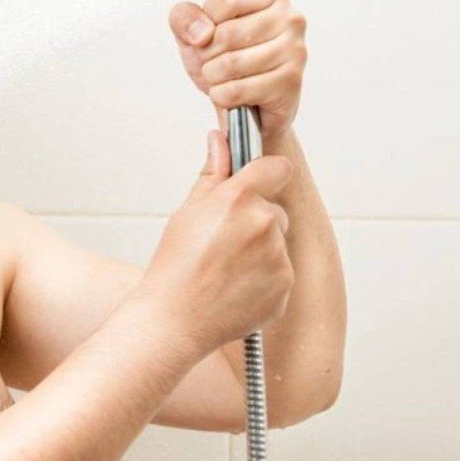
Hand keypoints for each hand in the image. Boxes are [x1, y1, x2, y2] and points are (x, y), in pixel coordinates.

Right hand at [132, 129, 295, 352]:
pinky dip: (263, 277)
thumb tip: (219, 140)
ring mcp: (278, 256)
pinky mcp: (285, 285)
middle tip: (223, 240)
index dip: (265, 174)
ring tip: (225, 267)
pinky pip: (280, 270)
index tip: (254, 184)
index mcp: (238, 198)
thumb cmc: (174, 266)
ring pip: (277, 241)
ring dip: (260, 249)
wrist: (174, 320)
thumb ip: (212, 174)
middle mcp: (264, 223)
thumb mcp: (187, 212)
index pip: (276, 167)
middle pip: (275, 208)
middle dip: (255, 219)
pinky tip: (234, 285)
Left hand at [168, 0, 307, 142]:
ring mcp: (294, 50)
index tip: (212, 32)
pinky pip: (237, 90)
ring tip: (222, 76)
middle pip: (227, 34)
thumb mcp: (193, 32)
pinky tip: (229, 92)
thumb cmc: (224, 59)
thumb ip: (184, 17)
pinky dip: (222, 95)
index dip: (207, 21)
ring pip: (230, 64)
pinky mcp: (290, 82)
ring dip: (213, 76)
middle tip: (214, 60)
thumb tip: (202, 33)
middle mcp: (289, 18)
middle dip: (207, 53)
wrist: (243, 105)